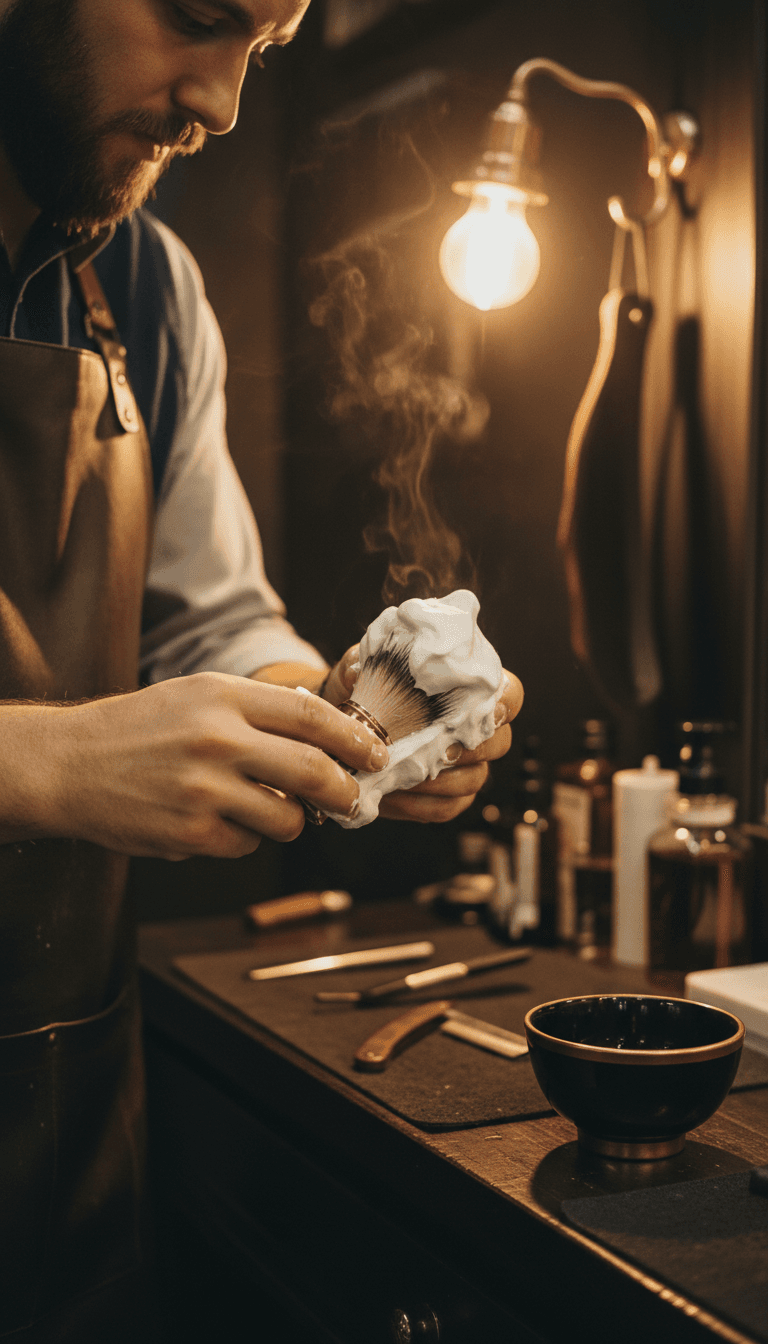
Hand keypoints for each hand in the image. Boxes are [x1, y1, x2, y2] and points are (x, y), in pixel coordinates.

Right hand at [0, 672, 388, 858]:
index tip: (376, 755)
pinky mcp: (189, 833)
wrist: (72, 764)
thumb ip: (259, 709)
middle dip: (346, 791)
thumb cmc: (142, 727)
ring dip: (292, 821)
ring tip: (270, 810)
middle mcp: (216, 740)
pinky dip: (245, 838)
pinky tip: (219, 822)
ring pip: (286, 818)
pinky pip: (246, 845)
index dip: (354, 738)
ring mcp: (203, 790)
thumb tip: (329, 731)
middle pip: (312, 770)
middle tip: (356, 800)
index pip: (311, 716)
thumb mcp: (199, 694)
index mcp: (223, 697)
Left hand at [323, 649, 523, 823]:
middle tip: (435, 748)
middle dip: (468, 748)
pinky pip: (445, 807)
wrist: (344, 735)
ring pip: (473, 778)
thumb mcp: (358, 669)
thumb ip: (364, 664)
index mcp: (470, 691)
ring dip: (439, 779)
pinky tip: (394, 793)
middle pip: (499, 742)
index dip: (504, 704)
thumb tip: (361, 671)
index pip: (510, 696)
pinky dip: (418, 803)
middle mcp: (477, 730)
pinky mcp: (446, 799)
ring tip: (403, 772)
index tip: (480, 710)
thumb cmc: (362, 694)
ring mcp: (466, 768)